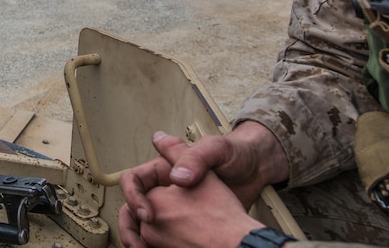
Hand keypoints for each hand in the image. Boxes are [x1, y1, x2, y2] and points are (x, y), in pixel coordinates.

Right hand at [119, 123, 286, 234]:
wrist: (258, 174)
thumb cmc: (238, 156)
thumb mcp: (217, 150)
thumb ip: (194, 158)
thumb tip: (177, 177)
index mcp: (164, 169)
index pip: (134, 181)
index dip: (134, 197)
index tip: (147, 214)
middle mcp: (165, 189)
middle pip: (133, 208)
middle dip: (130, 227)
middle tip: (137, 243)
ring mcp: (175, 209)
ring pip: (145, 227)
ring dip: (140, 240)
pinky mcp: (187, 225)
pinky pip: (164, 238)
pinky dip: (159, 246)